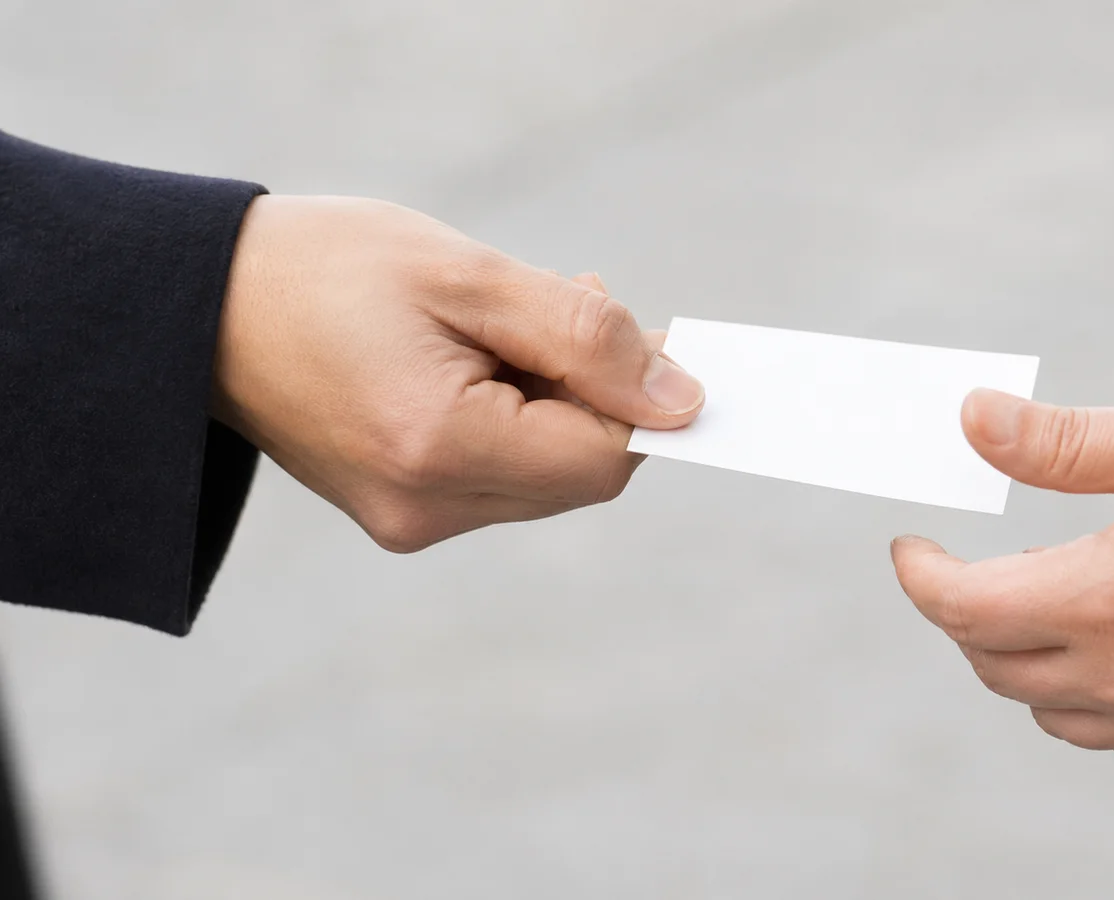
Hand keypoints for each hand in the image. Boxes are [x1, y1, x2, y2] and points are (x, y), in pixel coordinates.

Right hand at [212, 195, 703, 551]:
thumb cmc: (325, 270)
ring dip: (554, 400)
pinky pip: (504, 477)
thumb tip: (683, 400)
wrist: (199, 305)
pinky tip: (474, 362)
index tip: (635, 332)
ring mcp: (410, 522)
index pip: (604, 457)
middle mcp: (426, 509)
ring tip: (497, 326)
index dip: (641, 398)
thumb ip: (585, 337)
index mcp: (438, 449)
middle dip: (594, 390)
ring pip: (548, 476)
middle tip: (560, 301)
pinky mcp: (402, 515)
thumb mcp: (467, 276)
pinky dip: (516, 420)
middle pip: (582, 471)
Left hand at [891, 391, 1113, 771]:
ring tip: (1058, 596)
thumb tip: (969, 420)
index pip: (962, 608)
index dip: (920, 576)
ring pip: (1044, 709)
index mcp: (1106, 600)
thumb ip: (1064, 441)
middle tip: (988, 561)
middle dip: (968, 611)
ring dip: (1024, 656)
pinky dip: (1086, 695)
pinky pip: (1109, 734)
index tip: (911, 547)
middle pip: (992, 663)